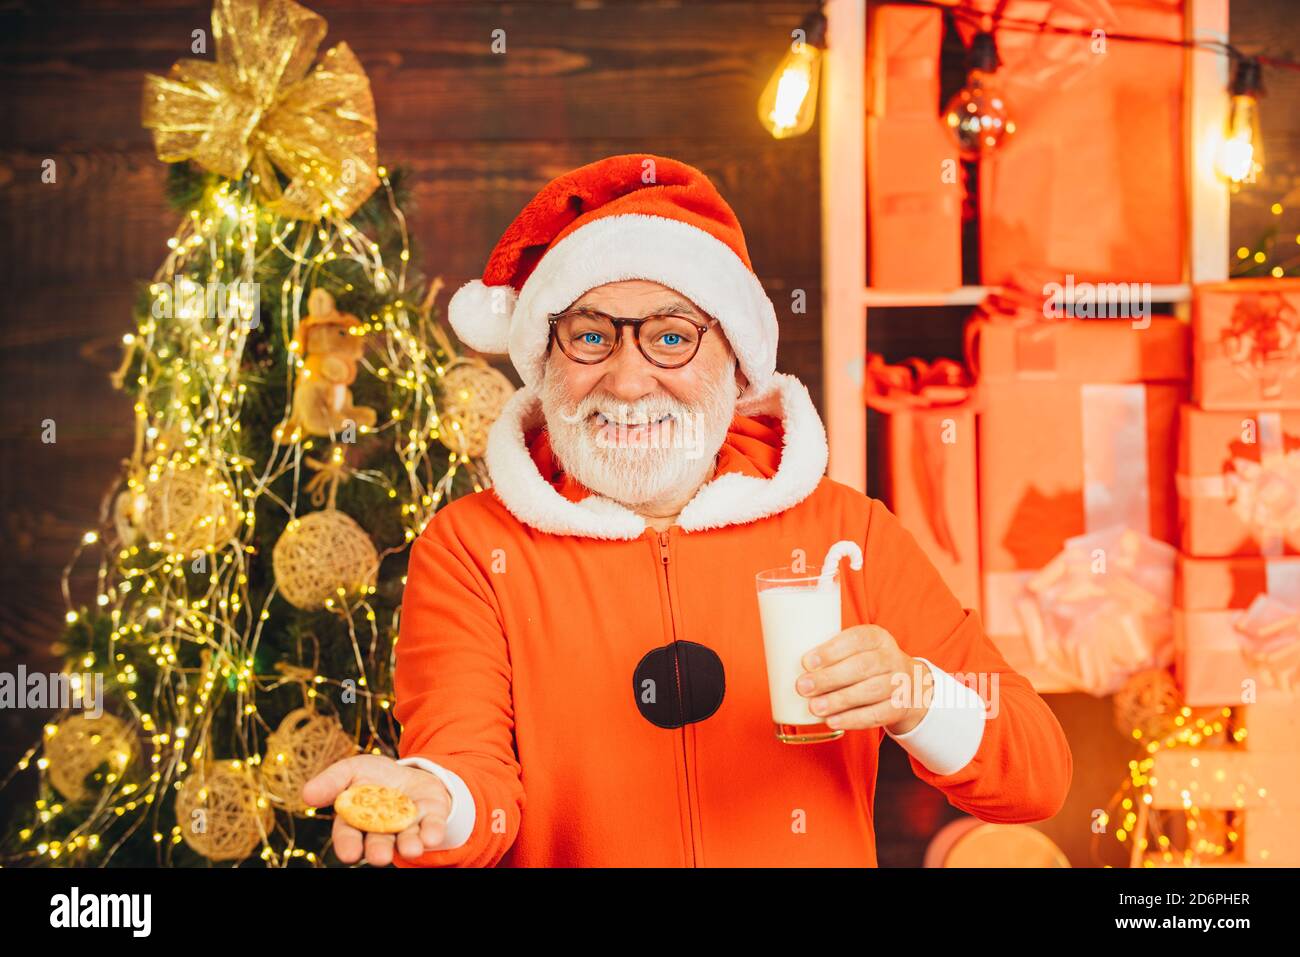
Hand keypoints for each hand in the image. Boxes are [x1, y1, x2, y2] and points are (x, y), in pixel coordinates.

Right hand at [301, 754, 453, 865]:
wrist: (408, 772)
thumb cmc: (372, 776)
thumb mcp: (351, 770)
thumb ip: (331, 782)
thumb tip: (307, 795)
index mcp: (357, 821)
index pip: (348, 835)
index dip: (348, 844)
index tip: (349, 854)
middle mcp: (382, 830)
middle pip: (378, 842)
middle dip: (379, 850)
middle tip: (380, 857)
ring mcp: (408, 825)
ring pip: (407, 839)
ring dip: (409, 845)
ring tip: (411, 849)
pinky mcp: (431, 817)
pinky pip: (432, 826)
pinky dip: (432, 831)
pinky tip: (432, 837)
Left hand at [796, 624, 932, 732]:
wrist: (906, 684)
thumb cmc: (865, 663)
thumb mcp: (855, 649)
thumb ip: (830, 653)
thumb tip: (786, 663)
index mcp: (877, 637)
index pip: (857, 639)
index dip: (831, 650)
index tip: (806, 662)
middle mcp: (892, 657)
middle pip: (863, 666)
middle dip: (829, 678)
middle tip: (802, 687)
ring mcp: (900, 683)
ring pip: (871, 691)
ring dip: (839, 700)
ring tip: (814, 707)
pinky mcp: (900, 707)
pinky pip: (877, 715)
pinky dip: (853, 719)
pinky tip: (833, 721)